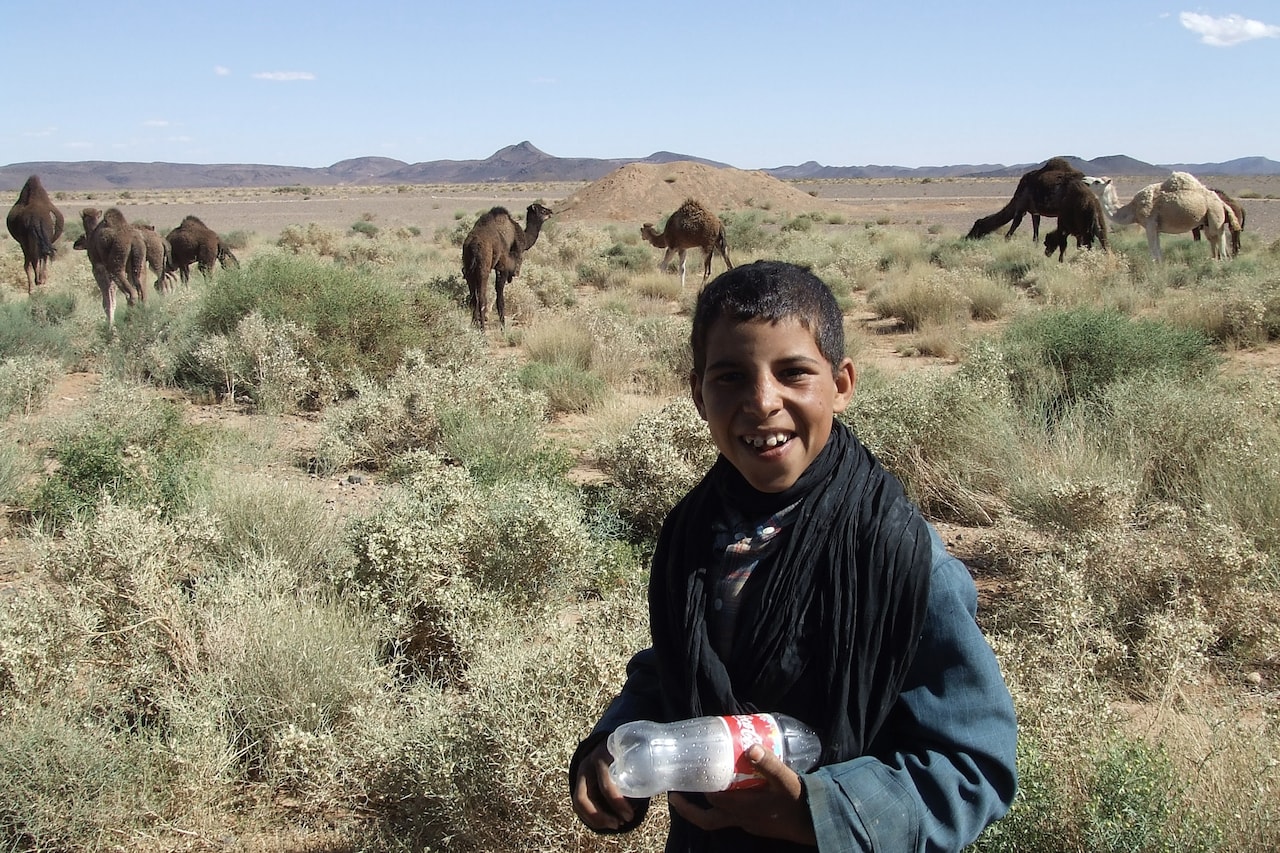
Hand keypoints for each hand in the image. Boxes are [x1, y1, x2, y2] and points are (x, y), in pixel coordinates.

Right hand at [571, 740, 637, 830]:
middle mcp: (588, 763)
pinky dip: (590, 817)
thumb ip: (646, 769)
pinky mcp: (578, 781)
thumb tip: (669, 795)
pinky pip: (578, 804)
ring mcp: (581, 772)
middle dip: (604, 815)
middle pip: (589, 795)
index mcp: (603, 755)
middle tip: (623, 822)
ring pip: (580, 802)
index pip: (606, 783)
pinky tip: (605, 823)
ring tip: (615, 825)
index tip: (630, 815)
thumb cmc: (627, 749)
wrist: (608, 738)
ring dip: (596, 819)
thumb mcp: (635, 752)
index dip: (617, 802)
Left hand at [669, 745, 816, 844]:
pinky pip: (733, 819)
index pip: (712, 799)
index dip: (698, 788)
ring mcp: (748, 825)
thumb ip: (768, 764)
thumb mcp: (786, 780)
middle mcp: (741, 820)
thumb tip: (749, 747)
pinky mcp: (757, 827)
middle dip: (690, 808)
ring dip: (707, 809)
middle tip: (677, 793)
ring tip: (700, 791)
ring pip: (719, 821)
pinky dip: (726, 808)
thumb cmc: (799, 801)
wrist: (816, 823)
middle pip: (708, 819)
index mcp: (744, 808)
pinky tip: (731, 793)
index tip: (688, 775)